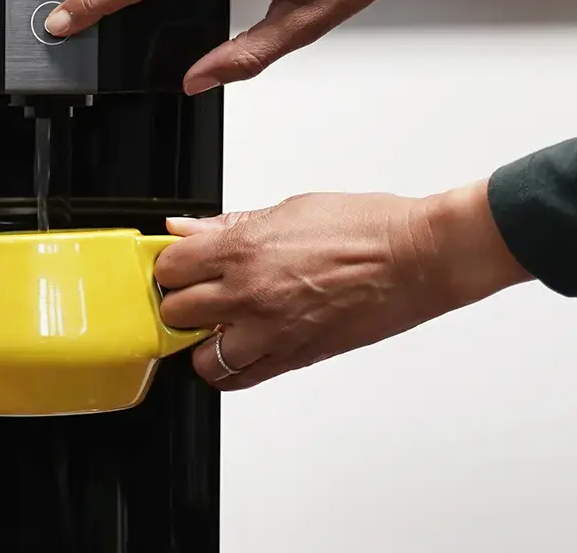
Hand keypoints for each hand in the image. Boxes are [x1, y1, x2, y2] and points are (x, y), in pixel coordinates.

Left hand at [152, 182, 531, 389]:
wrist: (417, 257)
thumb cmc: (364, 227)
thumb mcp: (287, 209)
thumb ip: (228, 225)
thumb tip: (187, 228)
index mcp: (244, 249)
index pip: (170, 267)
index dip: (171, 266)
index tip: (178, 265)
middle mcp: (251, 293)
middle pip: (176, 312)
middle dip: (180, 302)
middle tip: (195, 293)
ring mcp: (272, 330)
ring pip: (201, 356)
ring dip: (202, 341)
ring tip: (217, 324)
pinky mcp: (296, 356)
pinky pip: (241, 378)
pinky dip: (231, 367)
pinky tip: (239, 347)